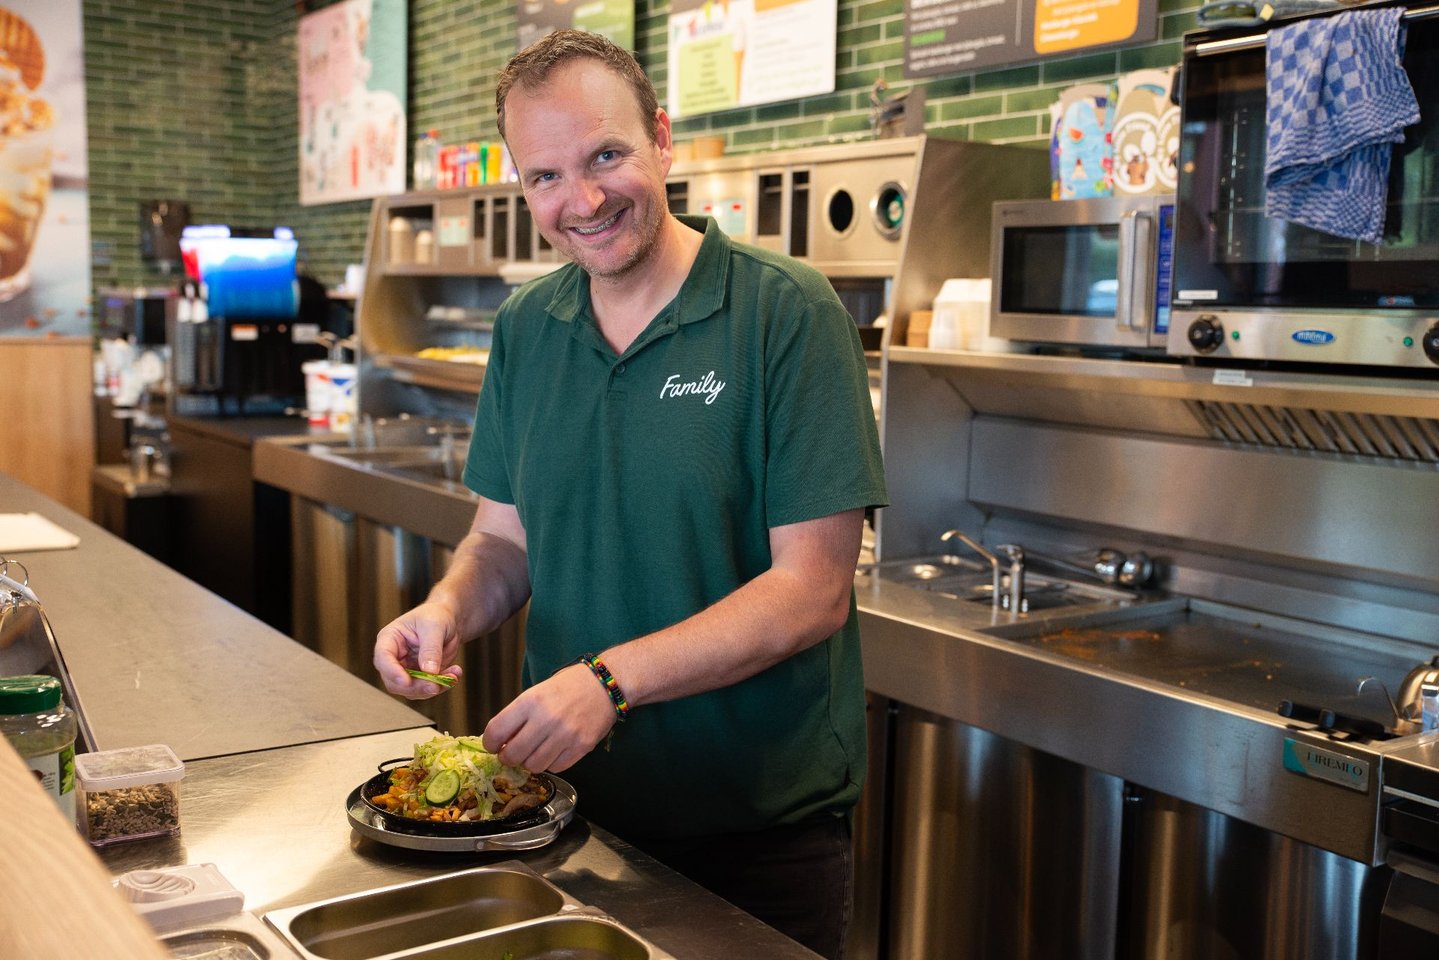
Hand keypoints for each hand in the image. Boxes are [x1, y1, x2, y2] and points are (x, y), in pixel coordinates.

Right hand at [373, 600, 464, 697]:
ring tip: (452, 675)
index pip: (383, 658)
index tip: (406, 681)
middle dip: (416, 686)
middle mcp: (394, 658)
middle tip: (436, 685)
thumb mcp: (434, 626)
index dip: (392, 671)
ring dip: (432, 687)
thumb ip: (431, 648)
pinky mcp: (420, 678)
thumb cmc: (436, 616)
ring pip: (411, 690)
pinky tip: (455, 674)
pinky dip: (442, 685)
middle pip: (394, 681)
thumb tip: (429, 671)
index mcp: (389, 639)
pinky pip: (426, 689)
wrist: (449, 622)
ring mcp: (406, 670)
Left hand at [483, 664, 616, 771]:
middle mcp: (545, 719)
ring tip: (535, 752)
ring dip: (530, 762)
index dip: (490, 743)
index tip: (493, 745)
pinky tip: (554, 751)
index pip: (496, 731)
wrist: (605, 683)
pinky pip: (556, 767)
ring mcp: (565, 735)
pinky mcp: (581, 747)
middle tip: (512, 753)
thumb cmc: (568, 686)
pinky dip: (552, 763)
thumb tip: (500, 741)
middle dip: (508, 757)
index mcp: (530, 701)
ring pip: (534, 766)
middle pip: (513, 755)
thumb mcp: (537, 692)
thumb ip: (519, 716)